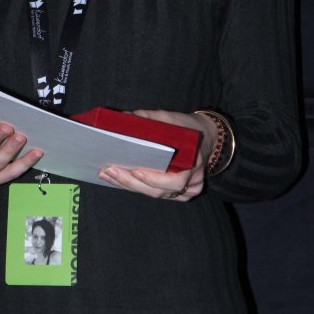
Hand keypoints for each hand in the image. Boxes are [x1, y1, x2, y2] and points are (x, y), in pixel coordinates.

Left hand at [97, 108, 217, 201]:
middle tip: (109, 170)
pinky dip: (135, 187)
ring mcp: (186, 191)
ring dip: (128, 186)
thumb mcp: (171, 118)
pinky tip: (117, 179)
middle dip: (131, 182)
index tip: (135, 171)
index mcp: (195, 163)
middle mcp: (192, 182)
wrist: (206, 137)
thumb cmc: (187, 128)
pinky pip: (154, 193)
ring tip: (107, 174)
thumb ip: (148, 118)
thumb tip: (122, 118)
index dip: (154, 179)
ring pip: (154, 194)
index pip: (175, 181)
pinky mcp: (177, 194)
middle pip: (159, 191)